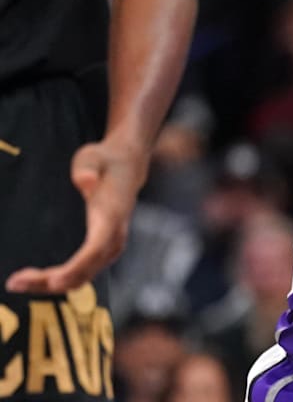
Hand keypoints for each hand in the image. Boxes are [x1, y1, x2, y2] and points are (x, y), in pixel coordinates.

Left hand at [5, 138, 147, 292]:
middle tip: (14, 282)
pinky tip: (37, 279)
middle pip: (86, 270)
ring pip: (84, 276)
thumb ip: (88, 168)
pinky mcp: (103, 250)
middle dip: (51, 282)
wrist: (128, 165)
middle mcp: (115, 237)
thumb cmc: (105, 160)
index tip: (53, 281)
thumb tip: (85, 182)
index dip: (75, 267)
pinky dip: (60, 280)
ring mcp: (111, 246)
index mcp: (112, 216)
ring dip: (52, 284)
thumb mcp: (94, 156)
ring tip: (18, 282)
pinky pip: (83, 273)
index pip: (96, 248)